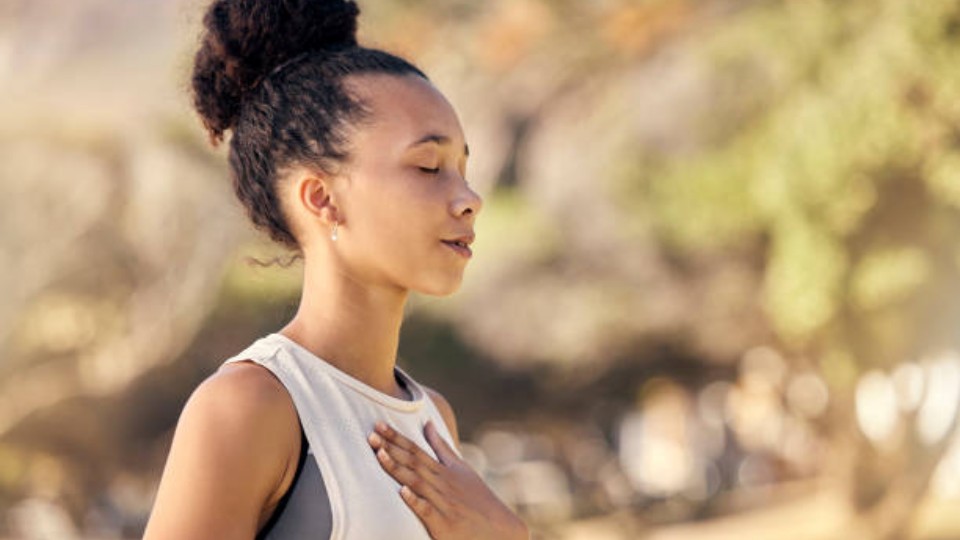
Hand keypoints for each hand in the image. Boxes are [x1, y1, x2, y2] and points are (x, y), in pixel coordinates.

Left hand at [367, 421, 528, 539]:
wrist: (498, 528)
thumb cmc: (476, 497)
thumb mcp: (461, 468)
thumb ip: (441, 447)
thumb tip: (427, 424)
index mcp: (443, 470)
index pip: (416, 449)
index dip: (396, 437)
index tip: (378, 424)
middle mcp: (441, 483)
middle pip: (412, 462)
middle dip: (391, 447)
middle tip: (370, 434)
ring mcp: (442, 502)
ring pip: (416, 482)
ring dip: (397, 468)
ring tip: (379, 455)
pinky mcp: (443, 524)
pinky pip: (427, 510)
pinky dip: (415, 501)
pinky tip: (402, 492)